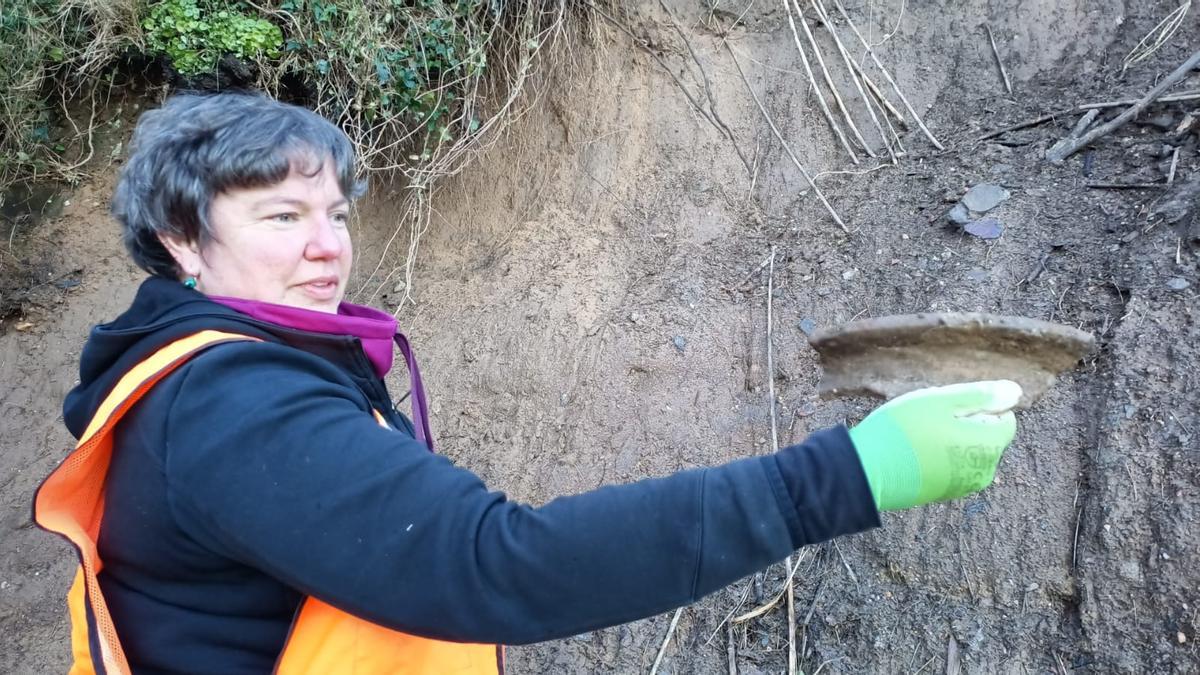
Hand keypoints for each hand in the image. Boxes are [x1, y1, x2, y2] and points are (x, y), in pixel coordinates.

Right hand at [848, 380, 1020, 510]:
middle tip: (931, 418)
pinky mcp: (943, 494)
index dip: (980, 407)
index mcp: (988, 445)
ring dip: (953, 441)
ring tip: (920, 436)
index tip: (949, 406)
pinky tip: (915, 452)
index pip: (1006, 420)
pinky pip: (953, 468)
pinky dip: (941, 458)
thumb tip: (1016, 392)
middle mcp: (984, 471)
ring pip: (969, 453)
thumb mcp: (940, 401)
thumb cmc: (902, 430)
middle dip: (967, 425)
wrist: (867, 471)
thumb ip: (980, 396)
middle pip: (987, 437)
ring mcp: (963, 486)